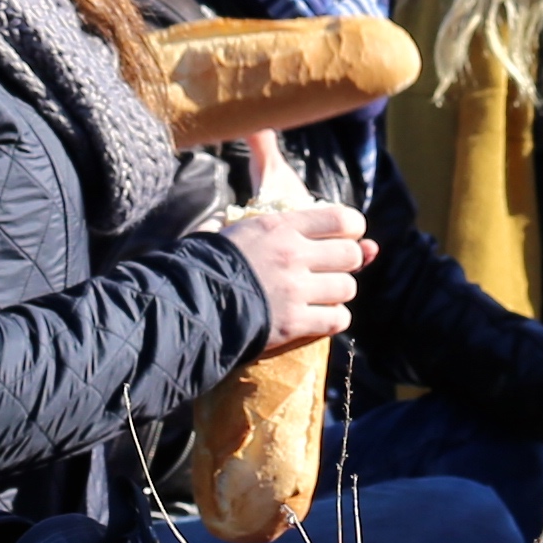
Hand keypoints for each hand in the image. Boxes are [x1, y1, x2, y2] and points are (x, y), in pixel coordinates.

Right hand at [225, 201, 370, 348]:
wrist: (191, 303)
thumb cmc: (215, 263)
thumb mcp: (248, 229)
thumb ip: (292, 226)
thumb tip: (333, 228)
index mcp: (280, 226)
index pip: (342, 219)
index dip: (352, 229)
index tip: (345, 237)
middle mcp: (292, 255)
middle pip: (351, 255)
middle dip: (346, 262)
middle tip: (328, 270)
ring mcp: (295, 290)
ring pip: (348, 288)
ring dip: (338, 293)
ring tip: (319, 295)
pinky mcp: (293, 323)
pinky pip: (337, 319)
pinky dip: (332, 319)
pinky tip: (316, 317)